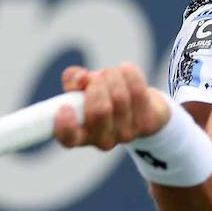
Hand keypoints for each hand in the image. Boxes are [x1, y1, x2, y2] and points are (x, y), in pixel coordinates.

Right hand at [52, 63, 170, 149]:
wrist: (142, 107)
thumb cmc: (103, 97)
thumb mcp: (82, 88)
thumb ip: (73, 80)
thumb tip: (81, 78)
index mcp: (81, 134)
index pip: (68, 139)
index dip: (65, 125)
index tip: (65, 107)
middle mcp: (102, 140)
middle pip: (99, 110)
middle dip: (97, 84)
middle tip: (98, 77)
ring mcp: (126, 135)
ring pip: (119, 97)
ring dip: (113, 76)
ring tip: (112, 73)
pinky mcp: (146, 124)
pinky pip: (137, 91)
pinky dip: (130, 74)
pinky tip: (126, 70)